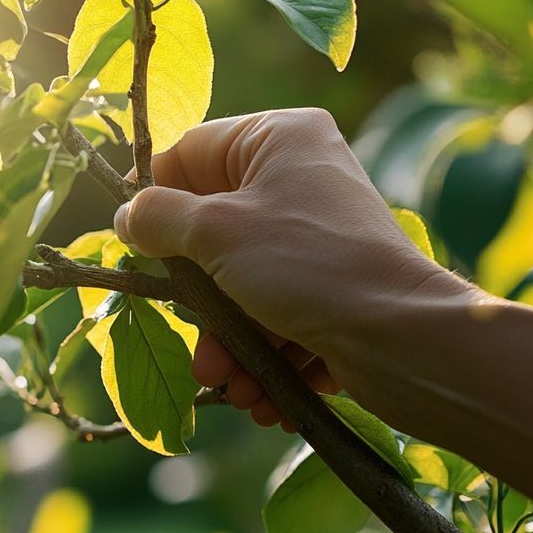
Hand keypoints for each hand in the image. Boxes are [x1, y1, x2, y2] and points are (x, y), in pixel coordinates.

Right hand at [114, 108, 452, 427]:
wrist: (406, 340)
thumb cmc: (307, 265)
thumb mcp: (215, 231)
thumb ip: (158, 217)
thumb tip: (126, 216)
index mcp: (279, 137)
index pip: (190, 154)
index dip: (154, 200)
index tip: (134, 245)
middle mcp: (301, 178)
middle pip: (213, 230)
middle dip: (199, 300)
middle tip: (193, 337)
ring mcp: (319, 236)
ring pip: (243, 284)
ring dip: (229, 341)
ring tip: (231, 384)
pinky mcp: (335, 287)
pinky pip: (280, 314)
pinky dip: (265, 355)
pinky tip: (263, 395)